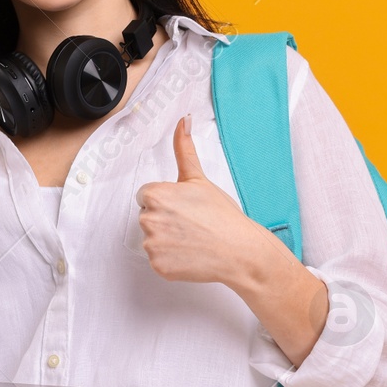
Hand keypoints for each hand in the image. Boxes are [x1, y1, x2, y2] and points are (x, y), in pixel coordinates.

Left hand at [136, 114, 276, 285]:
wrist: (241, 251)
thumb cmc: (222, 215)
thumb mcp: (199, 178)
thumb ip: (184, 149)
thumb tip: (183, 120)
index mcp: (155, 195)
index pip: (146, 196)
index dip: (166, 201)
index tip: (184, 207)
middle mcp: (148, 219)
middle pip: (147, 216)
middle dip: (165, 218)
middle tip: (191, 223)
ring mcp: (152, 245)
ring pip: (152, 238)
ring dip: (167, 239)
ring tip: (193, 238)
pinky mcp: (158, 266)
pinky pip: (158, 259)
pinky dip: (171, 259)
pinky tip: (190, 254)